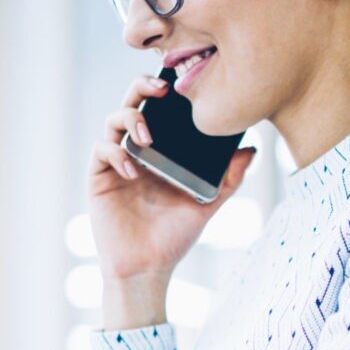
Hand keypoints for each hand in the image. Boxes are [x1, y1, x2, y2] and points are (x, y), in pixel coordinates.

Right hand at [89, 73, 258, 282]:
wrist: (147, 267)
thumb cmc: (174, 236)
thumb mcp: (207, 203)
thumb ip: (229, 177)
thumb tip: (251, 149)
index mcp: (160, 150)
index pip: (159, 109)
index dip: (164, 89)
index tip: (182, 82)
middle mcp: (137, 150)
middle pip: (133, 103)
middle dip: (142, 88)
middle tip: (161, 90)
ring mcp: (116, 161)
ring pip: (113, 120)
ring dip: (130, 120)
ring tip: (147, 137)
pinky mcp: (98, 177)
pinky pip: (101, 149)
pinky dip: (115, 151)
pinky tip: (132, 169)